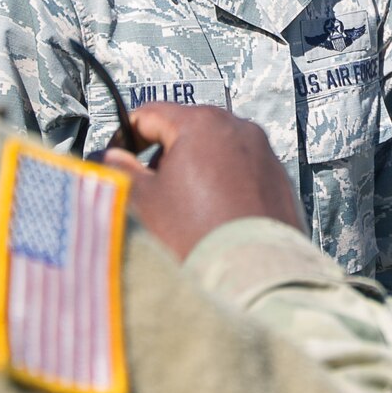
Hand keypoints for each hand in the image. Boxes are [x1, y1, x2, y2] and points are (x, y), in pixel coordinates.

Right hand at [100, 103, 302, 259]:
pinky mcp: (279, 178)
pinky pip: (242, 170)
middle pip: (186, 129)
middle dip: (161, 153)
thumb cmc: (196, 236)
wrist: (252, 278)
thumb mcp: (143, 201)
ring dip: (193, 168)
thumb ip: (120, 170)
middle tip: (147, 187)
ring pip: (216, 149)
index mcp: (201, 123)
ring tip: (181, 206)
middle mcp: (239, 127)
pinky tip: (212, 215)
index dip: (124, 136)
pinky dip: (223, 183)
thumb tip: (113, 159)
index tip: (115, 159)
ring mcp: (264, 152)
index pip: (150, 114)